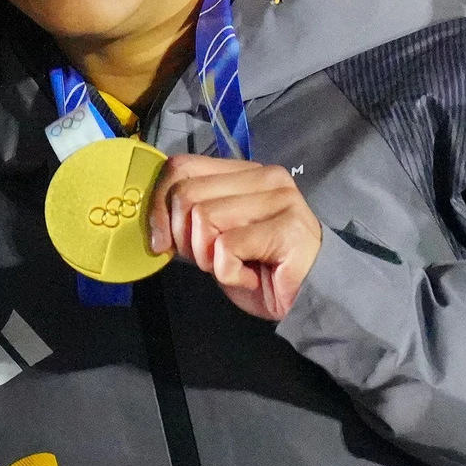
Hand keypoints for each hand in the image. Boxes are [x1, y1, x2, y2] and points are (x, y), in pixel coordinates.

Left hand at [149, 154, 322, 322]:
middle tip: (208, 260)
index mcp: (245, 172)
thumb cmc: (263, 271)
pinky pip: (226, 248)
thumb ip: (192, 219)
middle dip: (183, 238)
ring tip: (235, 267)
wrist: (310, 299)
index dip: (158, 203)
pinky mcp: (287, 228)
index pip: (183, 166)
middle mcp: (265, 176)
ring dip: (208, 258)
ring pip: (204, 219)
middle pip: (187, 193)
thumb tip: (155, 220)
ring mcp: (281, 199)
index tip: (159, 240)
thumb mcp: (216, 239)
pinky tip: (251, 277)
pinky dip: (228, 274)